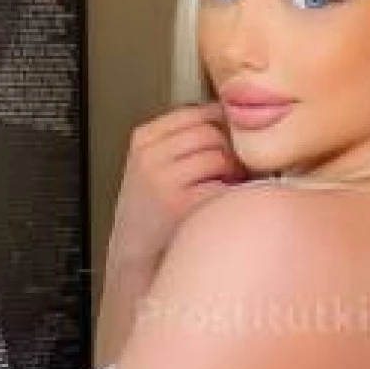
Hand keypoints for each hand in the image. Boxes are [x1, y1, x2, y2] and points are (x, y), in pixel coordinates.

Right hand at [106, 101, 249, 268]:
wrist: (134, 257)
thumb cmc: (152, 212)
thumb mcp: (154, 165)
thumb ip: (182, 141)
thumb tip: (232, 123)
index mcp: (144, 139)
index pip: (196, 111)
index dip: (222, 125)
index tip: (231, 141)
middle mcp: (150, 156)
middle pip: (211, 132)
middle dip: (230, 150)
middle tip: (235, 171)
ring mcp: (163, 180)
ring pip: (219, 156)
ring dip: (233, 173)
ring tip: (228, 189)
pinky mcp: (180, 206)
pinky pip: (223, 186)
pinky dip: (232, 194)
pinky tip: (224, 205)